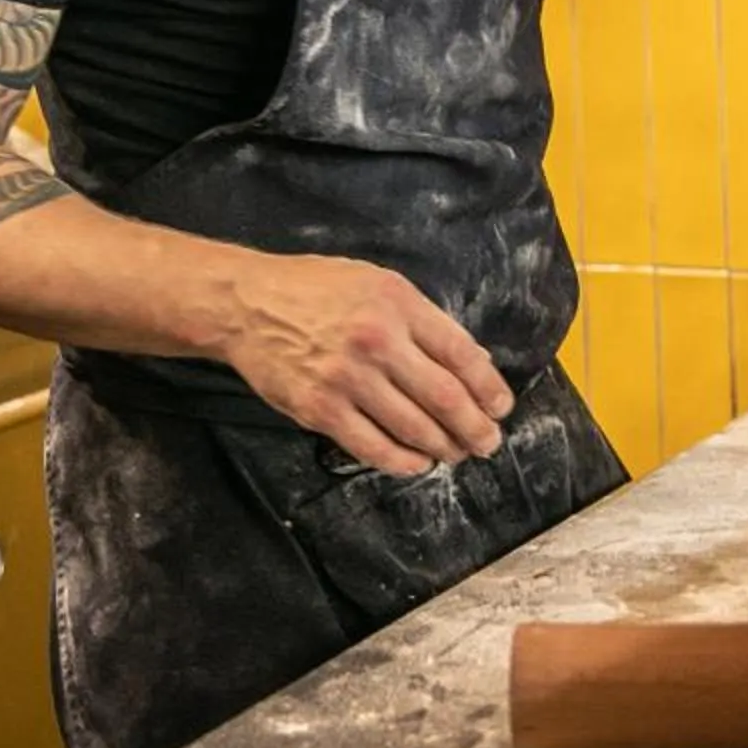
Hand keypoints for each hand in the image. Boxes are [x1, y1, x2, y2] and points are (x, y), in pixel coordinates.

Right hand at [219, 254, 515, 475]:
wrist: (247, 305)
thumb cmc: (316, 289)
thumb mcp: (377, 283)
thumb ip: (422, 319)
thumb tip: (472, 361)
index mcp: (397, 304)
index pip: (460, 353)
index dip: (488, 387)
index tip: (501, 407)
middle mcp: (377, 340)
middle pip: (444, 397)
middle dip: (474, 428)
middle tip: (488, 443)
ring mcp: (347, 378)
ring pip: (413, 428)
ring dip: (443, 448)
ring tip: (456, 454)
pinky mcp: (320, 410)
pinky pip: (372, 447)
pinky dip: (402, 462)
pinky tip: (417, 464)